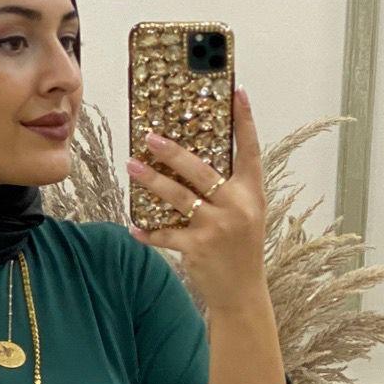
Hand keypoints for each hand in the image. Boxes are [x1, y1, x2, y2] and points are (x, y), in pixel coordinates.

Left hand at [126, 84, 267, 310]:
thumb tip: (195, 165)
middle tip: (150, 137)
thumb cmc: (241, 248)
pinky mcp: (196, 248)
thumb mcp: (247, 213)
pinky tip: (133, 227)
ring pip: (177, 197)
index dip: (245, 120)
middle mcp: (236, 205)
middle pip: (200, 170)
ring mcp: (215, 227)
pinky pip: (165, 235)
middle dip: (173, 152)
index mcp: (251, 192)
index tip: (237, 93)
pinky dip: (148, 232)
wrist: (241, 290)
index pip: (250, 149)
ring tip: (132, 167)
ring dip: (151, 182)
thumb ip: (229, 190)